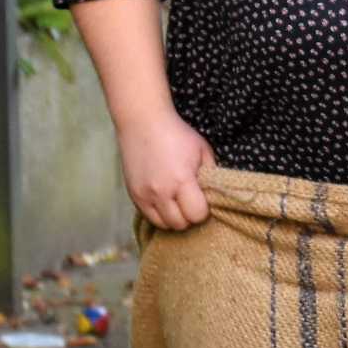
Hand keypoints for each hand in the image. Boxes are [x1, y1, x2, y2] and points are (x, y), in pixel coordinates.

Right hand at [118, 108, 214, 230]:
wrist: (143, 122)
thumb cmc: (177, 135)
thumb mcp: (203, 151)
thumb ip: (211, 176)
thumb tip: (214, 197)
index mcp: (182, 180)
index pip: (197, 215)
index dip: (203, 210)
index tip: (203, 199)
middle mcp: (161, 192)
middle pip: (180, 224)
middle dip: (189, 216)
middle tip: (191, 201)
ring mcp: (144, 195)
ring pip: (164, 225)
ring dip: (174, 218)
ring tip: (177, 202)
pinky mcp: (133, 195)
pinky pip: (149, 217)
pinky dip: (159, 214)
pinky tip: (164, 200)